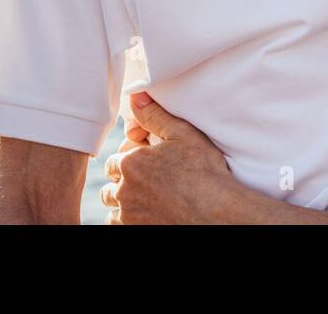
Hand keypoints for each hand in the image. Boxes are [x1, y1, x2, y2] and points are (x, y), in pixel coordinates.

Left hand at [102, 92, 246, 223]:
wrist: (216, 210)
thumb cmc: (203, 171)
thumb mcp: (182, 134)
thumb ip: (154, 115)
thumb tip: (135, 97)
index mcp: (130, 163)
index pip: (115, 158)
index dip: (131, 157)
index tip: (149, 160)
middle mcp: (123, 190)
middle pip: (112, 183)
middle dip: (124, 179)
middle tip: (149, 177)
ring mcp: (128, 214)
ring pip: (113, 206)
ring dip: (123, 200)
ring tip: (147, 195)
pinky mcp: (135, 230)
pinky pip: (118, 224)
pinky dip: (127, 218)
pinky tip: (145, 211)